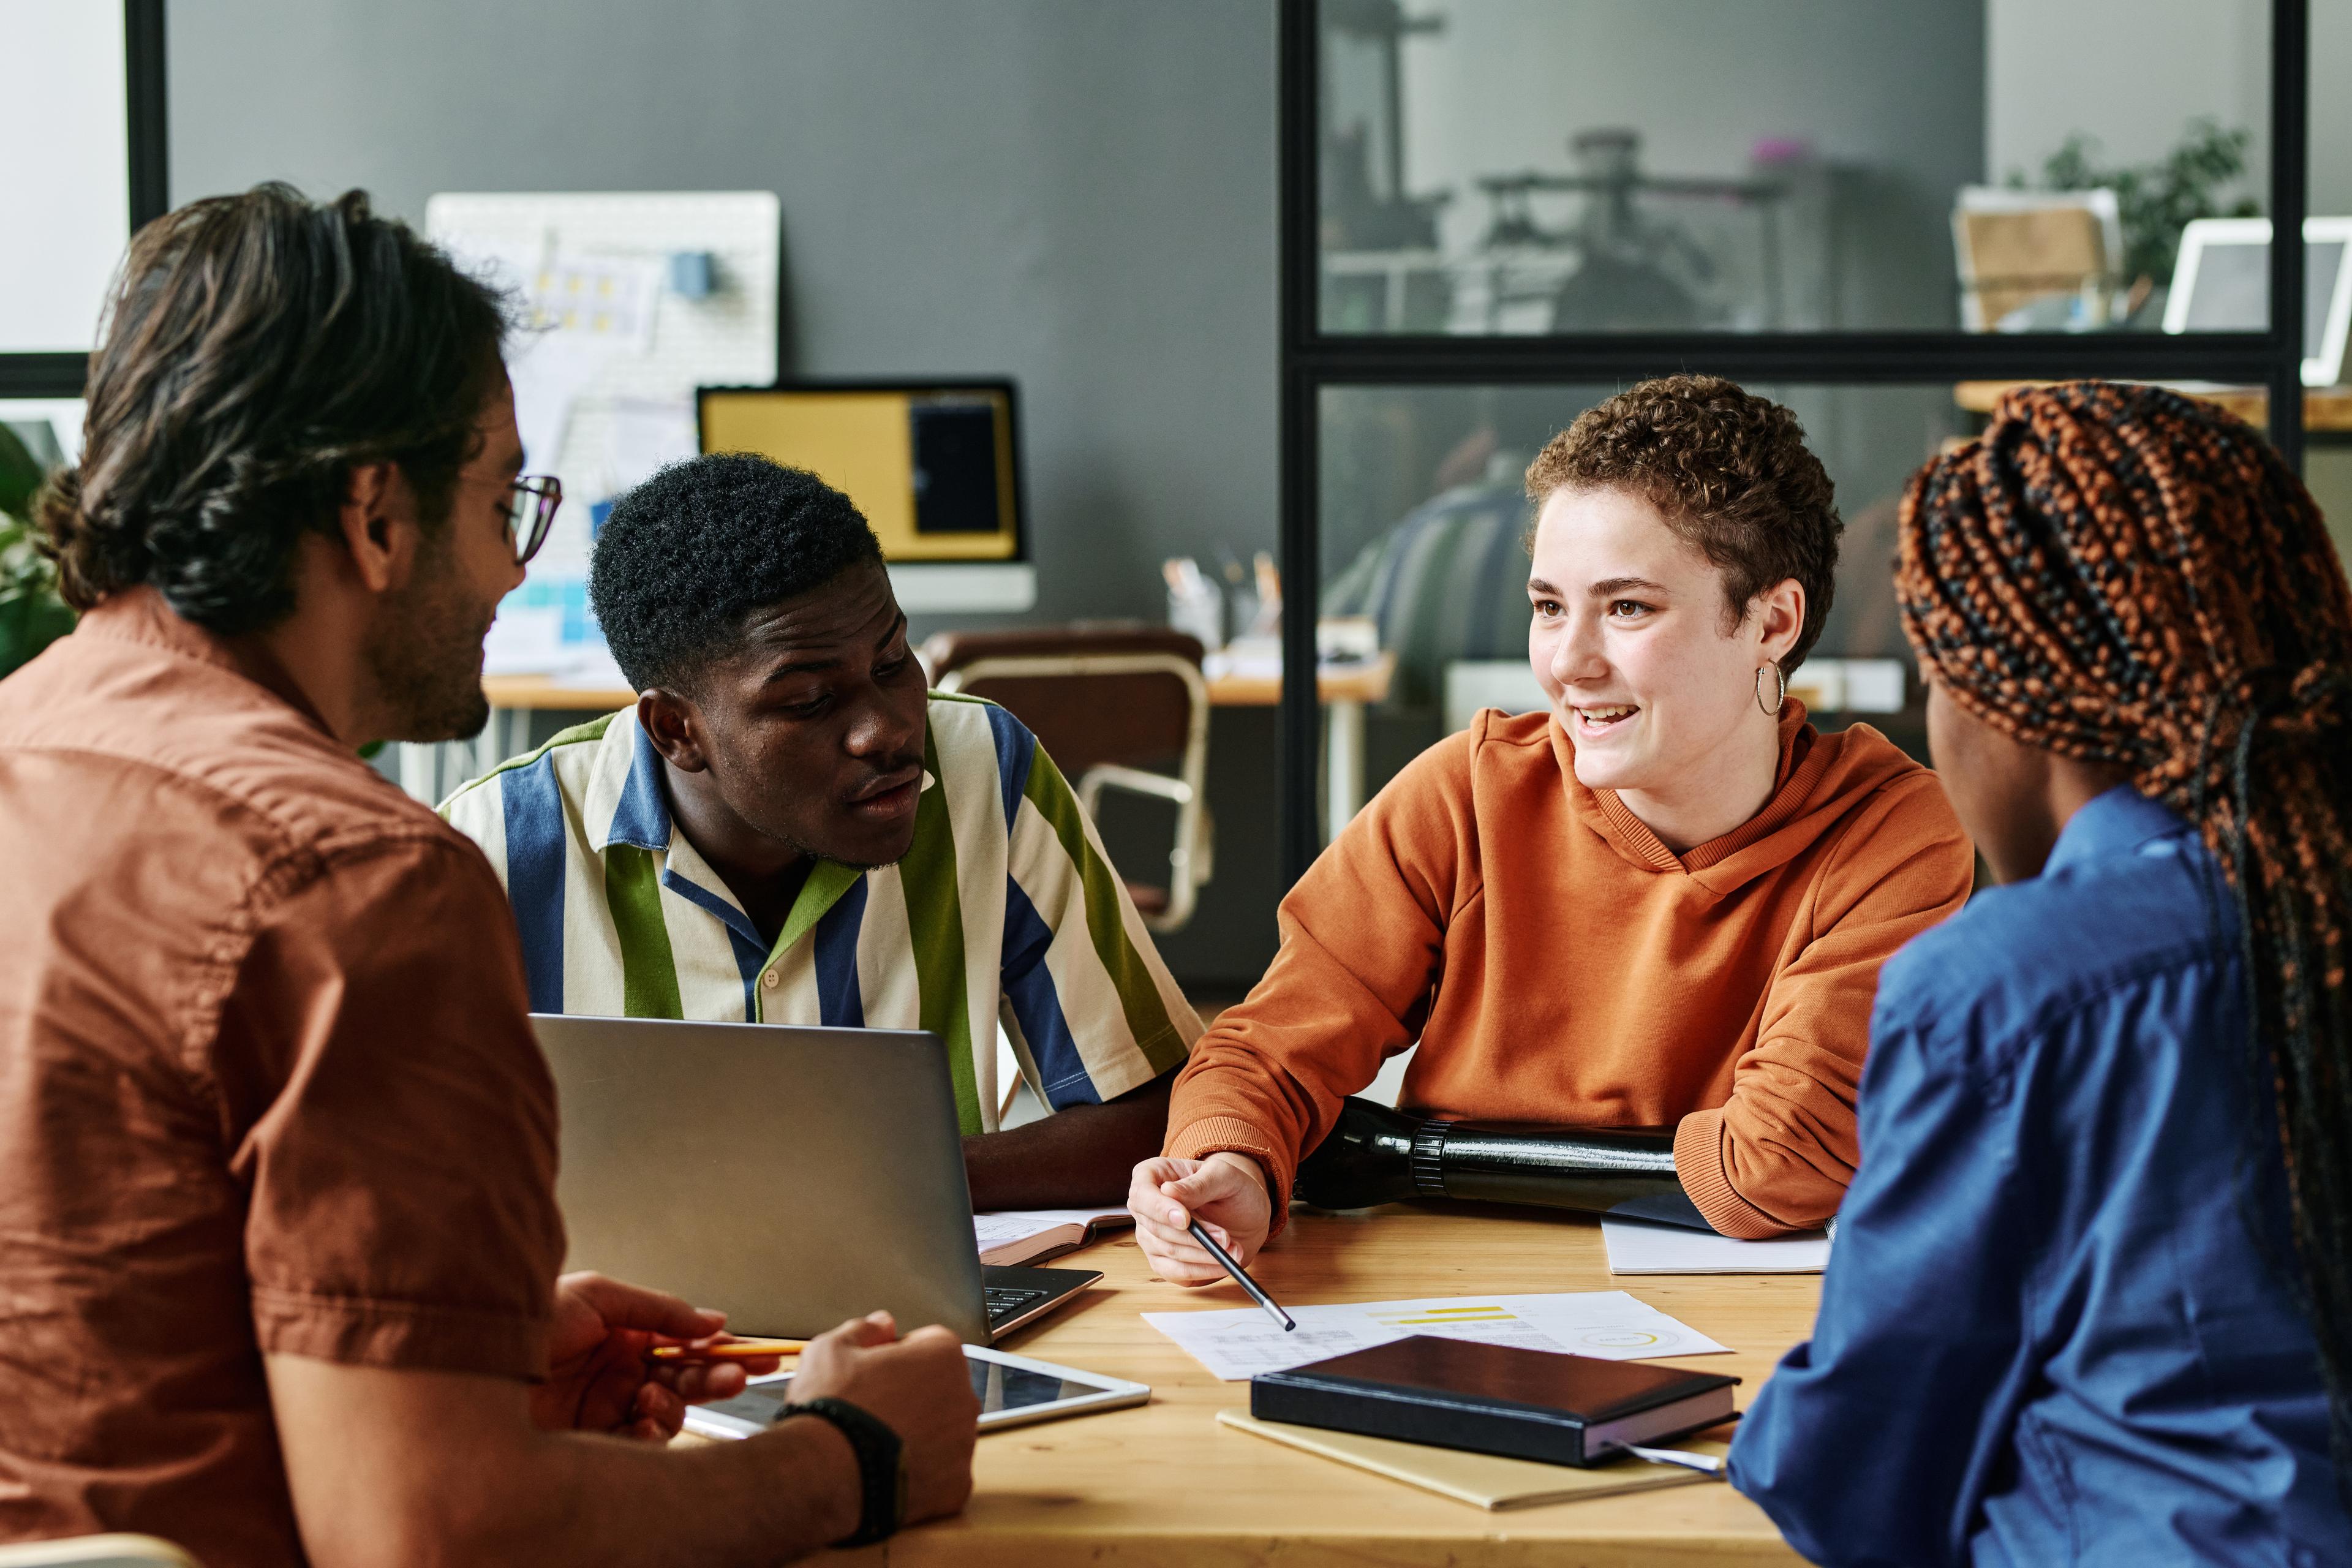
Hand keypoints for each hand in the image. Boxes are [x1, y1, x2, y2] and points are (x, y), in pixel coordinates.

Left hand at [531, 1271, 782, 1440]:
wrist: (472, 1367)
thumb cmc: (524, 1322)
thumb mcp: (597, 1295)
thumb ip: (659, 1309)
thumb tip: (711, 1320)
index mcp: (620, 1334)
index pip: (682, 1342)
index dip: (719, 1348)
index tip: (751, 1353)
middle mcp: (616, 1371)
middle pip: (682, 1378)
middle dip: (715, 1377)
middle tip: (738, 1377)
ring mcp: (605, 1407)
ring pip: (667, 1412)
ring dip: (675, 1406)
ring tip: (658, 1399)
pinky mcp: (591, 1441)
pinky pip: (639, 1444)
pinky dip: (649, 1435)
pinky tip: (642, 1422)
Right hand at [786, 1311, 977, 1526]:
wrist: (823, 1475)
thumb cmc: (832, 1410)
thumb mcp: (832, 1349)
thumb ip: (865, 1329)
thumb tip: (882, 1324)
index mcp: (943, 1356)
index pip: (927, 1345)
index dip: (894, 1358)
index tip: (873, 1374)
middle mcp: (964, 1398)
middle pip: (938, 1390)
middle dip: (911, 1397)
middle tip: (871, 1411)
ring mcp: (963, 1445)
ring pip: (941, 1433)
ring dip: (917, 1435)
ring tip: (875, 1445)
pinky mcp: (955, 1486)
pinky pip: (940, 1473)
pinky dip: (919, 1474)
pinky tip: (887, 1472)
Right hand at [1127, 1152, 1273, 1284]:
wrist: (1245, 1214)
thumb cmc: (1231, 1188)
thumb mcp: (1223, 1175)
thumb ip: (1197, 1184)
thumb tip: (1168, 1191)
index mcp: (1152, 1175)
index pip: (1141, 1194)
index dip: (1160, 1209)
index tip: (1185, 1220)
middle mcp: (1145, 1208)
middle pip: (1156, 1228)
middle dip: (1195, 1237)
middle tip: (1225, 1238)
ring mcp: (1151, 1237)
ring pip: (1168, 1252)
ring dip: (1205, 1254)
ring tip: (1233, 1248)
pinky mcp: (1163, 1262)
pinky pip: (1176, 1273)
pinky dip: (1203, 1270)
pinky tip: (1224, 1262)